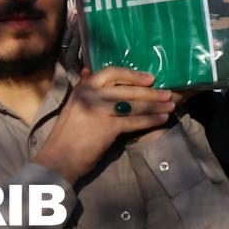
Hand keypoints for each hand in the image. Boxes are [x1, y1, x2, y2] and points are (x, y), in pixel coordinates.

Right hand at [33, 67, 175, 183]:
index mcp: (83, 88)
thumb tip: (89, 70)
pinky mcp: (107, 127)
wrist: (57, 159)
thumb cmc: (67, 134)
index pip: (111, 72)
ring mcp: (99, 110)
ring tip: (170, 105)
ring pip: (134, 105)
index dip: (132, 74)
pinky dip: (151, 120)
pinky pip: (134, 121)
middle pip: (127, 89)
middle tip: (167, 93)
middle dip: (151, 92)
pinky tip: (163, 119)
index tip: (149, 78)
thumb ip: (84, 88)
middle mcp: (91, 95)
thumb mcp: (73, 105)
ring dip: (155, 105)